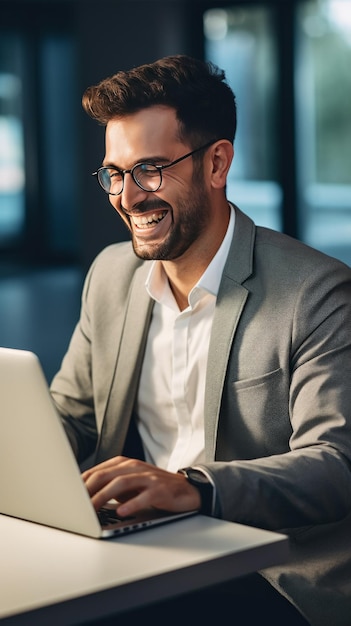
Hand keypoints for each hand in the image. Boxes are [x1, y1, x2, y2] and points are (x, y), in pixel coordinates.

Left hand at [82, 456, 200, 516]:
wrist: (185, 490)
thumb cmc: (152, 488)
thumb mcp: (128, 485)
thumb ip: (109, 487)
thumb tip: (84, 498)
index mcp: (123, 464)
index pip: (96, 471)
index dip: (80, 485)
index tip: (68, 497)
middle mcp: (134, 467)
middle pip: (105, 475)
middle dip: (87, 491)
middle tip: (75, 505)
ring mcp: (148, 477)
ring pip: (120, 484)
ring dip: (103, 497)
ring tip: (92, 510)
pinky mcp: (160, 490)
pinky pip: (143, 496)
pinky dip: (131, 505)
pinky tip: (121, 512)